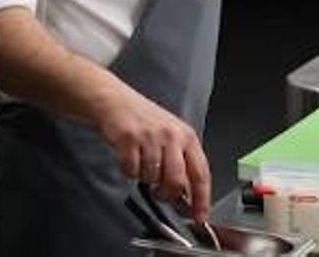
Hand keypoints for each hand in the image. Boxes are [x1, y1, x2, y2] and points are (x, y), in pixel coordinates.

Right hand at [96, 87, 211, 222]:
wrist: (116, 100)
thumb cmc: (144, 120)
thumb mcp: (172, 136)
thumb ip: (182, 162)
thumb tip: (188, 198)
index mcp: (187, 136)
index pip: (201, 174)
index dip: (202, 200)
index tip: (199, 217)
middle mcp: (172, 135)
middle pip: (176, 181)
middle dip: (167, 194)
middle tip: (160, 193)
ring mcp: (150, 137)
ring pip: (152, 178)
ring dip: (145, 179)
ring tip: (142, 164)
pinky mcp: (129, 138)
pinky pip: (131, 171)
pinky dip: (129, 171)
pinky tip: (130, 158)